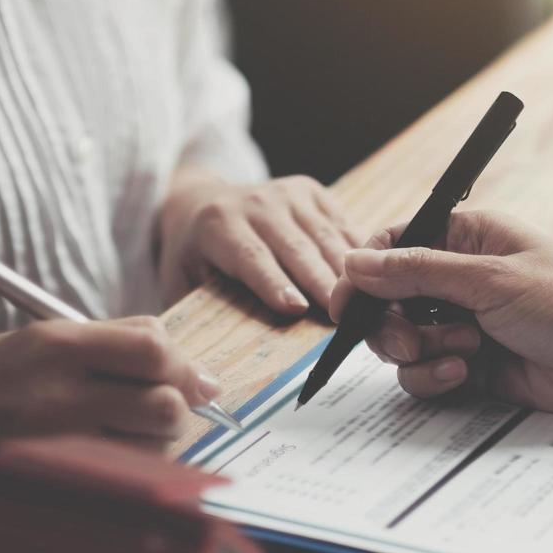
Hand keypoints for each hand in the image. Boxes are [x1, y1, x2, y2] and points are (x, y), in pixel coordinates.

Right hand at [0, 316, 219, 472]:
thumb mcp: (44, 338)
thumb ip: (116, 340)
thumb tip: (188, 362)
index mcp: (57, 345)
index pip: (151, 348)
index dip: (185, 365)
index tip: (197, 380)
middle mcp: (57, 394)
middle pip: (162, 404)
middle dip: (178, 407)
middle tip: (167, 409)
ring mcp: (53, 442)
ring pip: (149, 448)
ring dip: (156, 442)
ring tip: (126, 432)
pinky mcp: (51, 479)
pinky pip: (120, 478)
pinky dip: (131, 469)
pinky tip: (108, 456)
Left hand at [158, 169, 361, 315]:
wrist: (201, 202)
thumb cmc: (193, 256)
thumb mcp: (178, 280)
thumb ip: (192, 311)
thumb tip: (206, 360)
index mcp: (218, 225)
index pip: (251, 257)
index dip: (274, 283)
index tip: (296, 309)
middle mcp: (256, 202)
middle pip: (295, 248)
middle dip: (321, 283)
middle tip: (342, 318)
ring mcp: (288, 193)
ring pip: (324, 237)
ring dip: (347, 272)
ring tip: (365, 305)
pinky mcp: (312, 192)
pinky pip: (341, 225)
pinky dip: (359, 253)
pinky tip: (374, 279)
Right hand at [331, 210, 552, 416]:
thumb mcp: (491, 279)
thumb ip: (418, 272)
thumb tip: (355, 262)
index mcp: (466, 237)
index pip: (393, 245)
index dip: (363, 274)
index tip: (346, 303)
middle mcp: (461, 278)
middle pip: (388, 299)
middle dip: (390, 324)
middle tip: (406, 340)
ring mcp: (466, 323)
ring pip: (403, 342)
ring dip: (420, 353)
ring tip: (463, 353)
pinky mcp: (474, 364)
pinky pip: (427, 373)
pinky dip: (436, 377)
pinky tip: (468, 373)